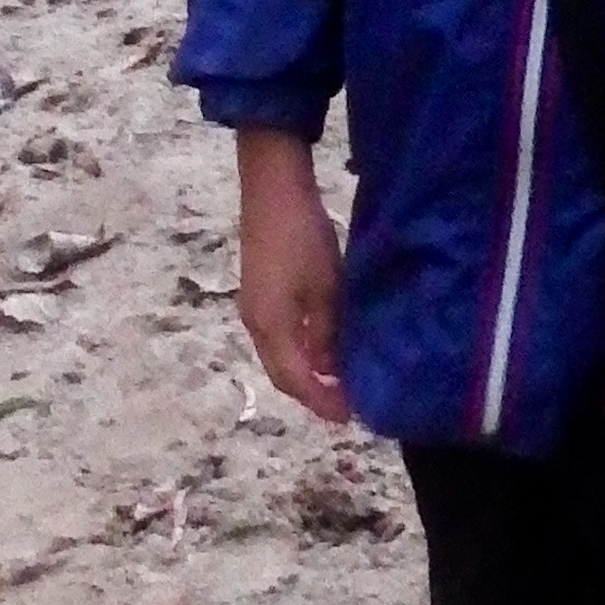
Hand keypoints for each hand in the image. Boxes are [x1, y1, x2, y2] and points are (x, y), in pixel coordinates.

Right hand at [235, 128, 350, 425]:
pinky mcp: (260, 292)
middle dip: (313, 391)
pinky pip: (280, 334)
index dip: (321, 401)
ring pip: (281, 353)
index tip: (349, 415)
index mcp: (270, 327)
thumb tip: (335, 366)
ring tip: (341, 377)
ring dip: (308, 369)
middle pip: (283, 372)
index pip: (295, 381)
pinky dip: (302, 347)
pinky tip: (326, 344)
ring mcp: (255, 307)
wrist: (273, 189)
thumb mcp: (326, 287)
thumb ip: (330, 332)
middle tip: (346, 402)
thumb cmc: (302, 237)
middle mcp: (256, 324)